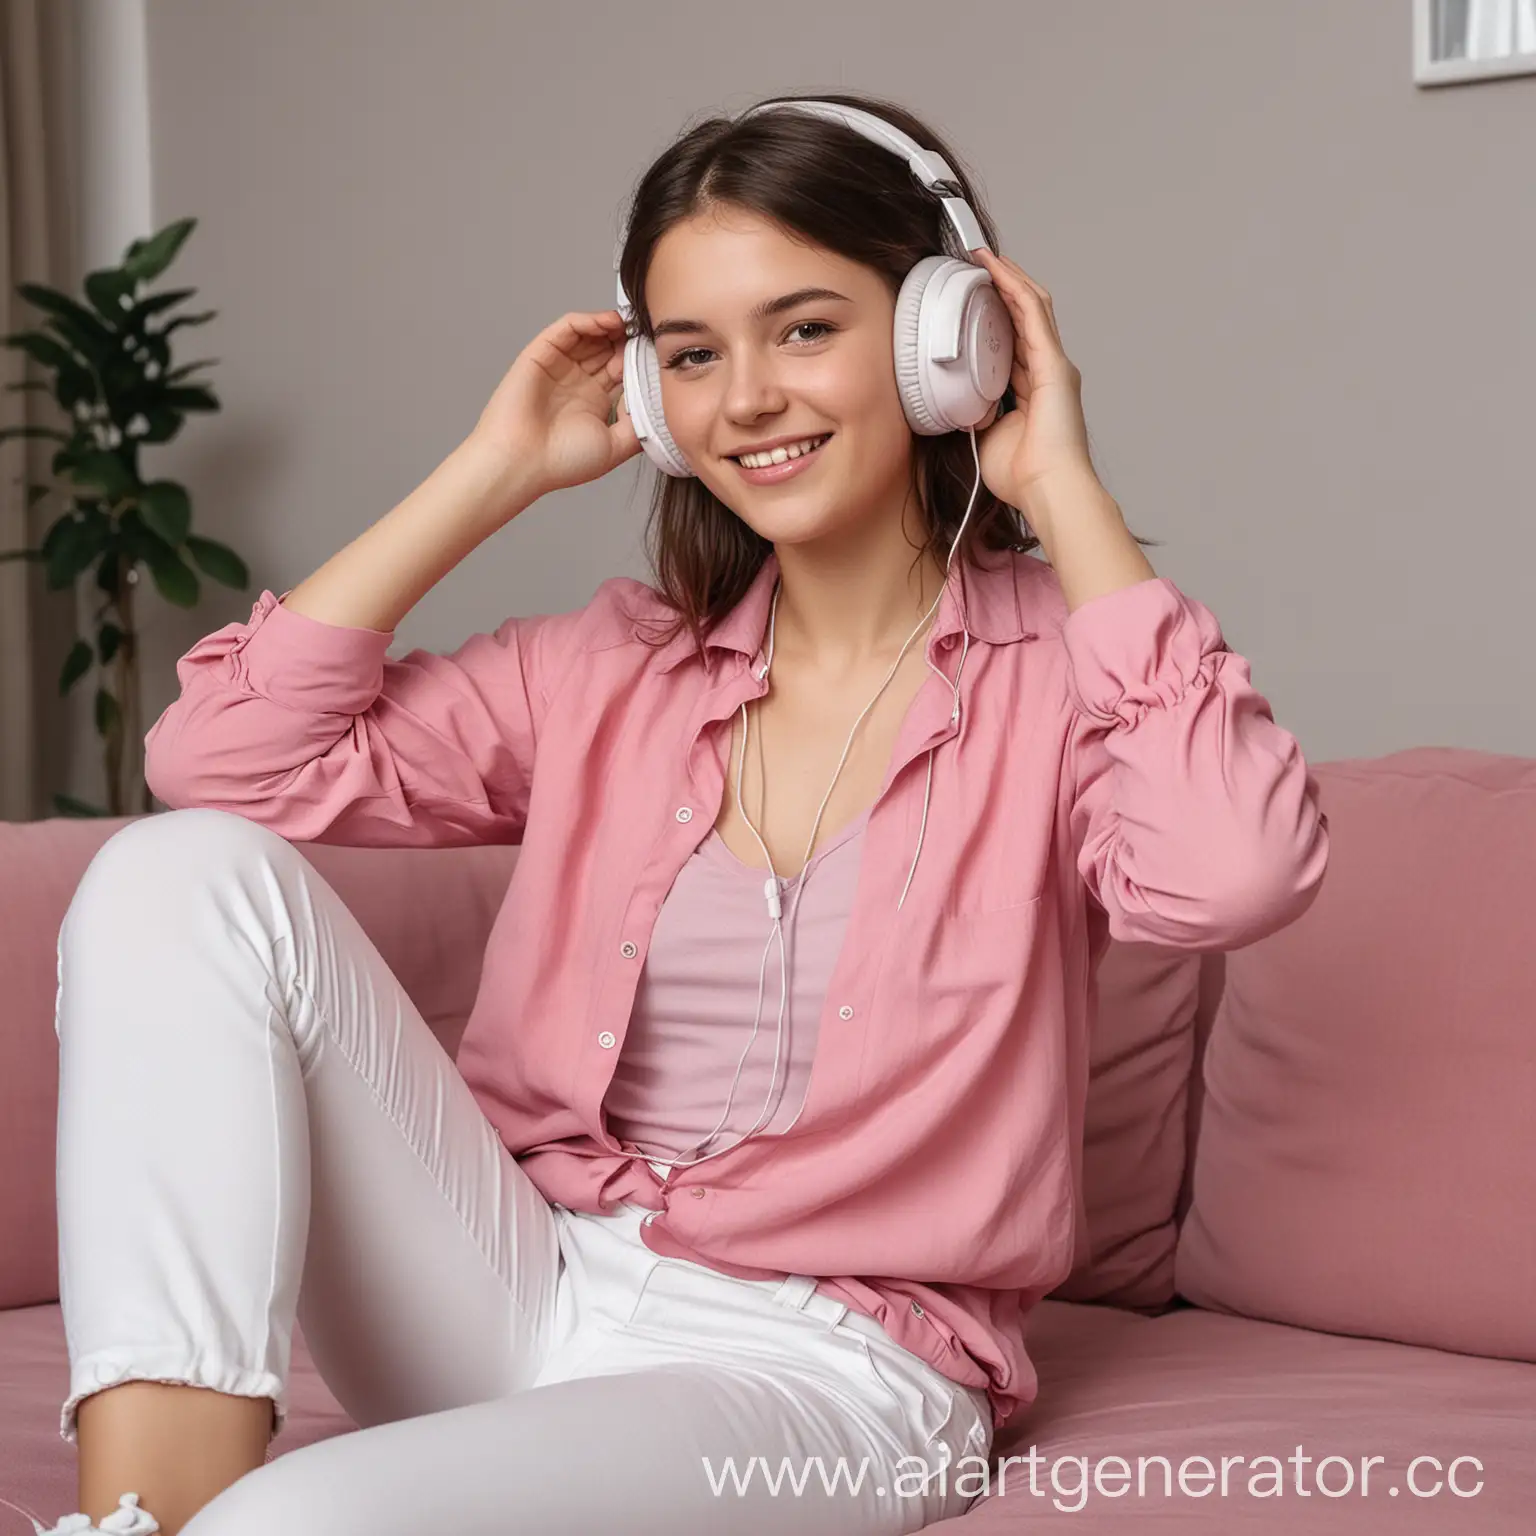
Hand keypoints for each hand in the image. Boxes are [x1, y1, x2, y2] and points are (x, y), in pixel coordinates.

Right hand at [468, 309, 641, 501]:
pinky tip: (609, 322)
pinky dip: (588, 320)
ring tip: (633, 322)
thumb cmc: (561, 462)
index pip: (622, 370)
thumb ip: (638, 427)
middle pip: (608, 349)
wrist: (522, 462)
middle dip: (628, 339)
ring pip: (589, 335)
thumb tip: (659, 409)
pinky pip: (566, 328)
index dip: (639, 359)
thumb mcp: (615, 447)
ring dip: (611, 326)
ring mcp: (560, 366)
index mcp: (595, 402)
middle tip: (649, 330)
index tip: (660, 352)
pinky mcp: (541, 354)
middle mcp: (578, 381)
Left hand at [969, 249, 1096, 510]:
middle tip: (974, 264)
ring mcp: (1054, 364)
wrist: (1047, 489)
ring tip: (983, 256)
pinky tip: (995, 269)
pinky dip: (1013, 287)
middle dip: (1001, 287)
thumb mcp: (985, 437)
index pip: (1013, 340)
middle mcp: (1047, 371)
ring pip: (1031, 305)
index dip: (994, 314)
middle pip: (1024, 316)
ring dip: (1007, 278)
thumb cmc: (1021, 475)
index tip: (970, 296)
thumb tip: (951, 401)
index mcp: (1032, 389)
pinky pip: (1032, 313)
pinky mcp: (1054, 363)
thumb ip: (973, 414)